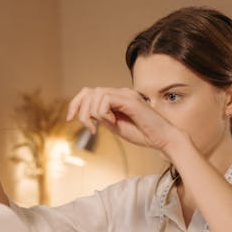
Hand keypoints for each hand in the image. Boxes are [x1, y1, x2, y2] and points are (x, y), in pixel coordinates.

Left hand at [65, 87, 181, 154]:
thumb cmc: (142, 134)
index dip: (75, 104)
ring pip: (95, 95)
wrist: (162, 139)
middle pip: (88, 91)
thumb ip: (103, 118)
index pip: (89, 92)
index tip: (69, 119)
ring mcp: (126, 94)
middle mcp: (121, 93)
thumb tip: (88, 114)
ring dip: (91, 114)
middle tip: (89, 128)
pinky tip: (112, 122)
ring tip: (98, 128)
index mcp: (116, 98)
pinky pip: (106, 100)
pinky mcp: (130, 100)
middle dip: (80, 110)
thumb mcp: (115, 126)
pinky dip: (102, 113)